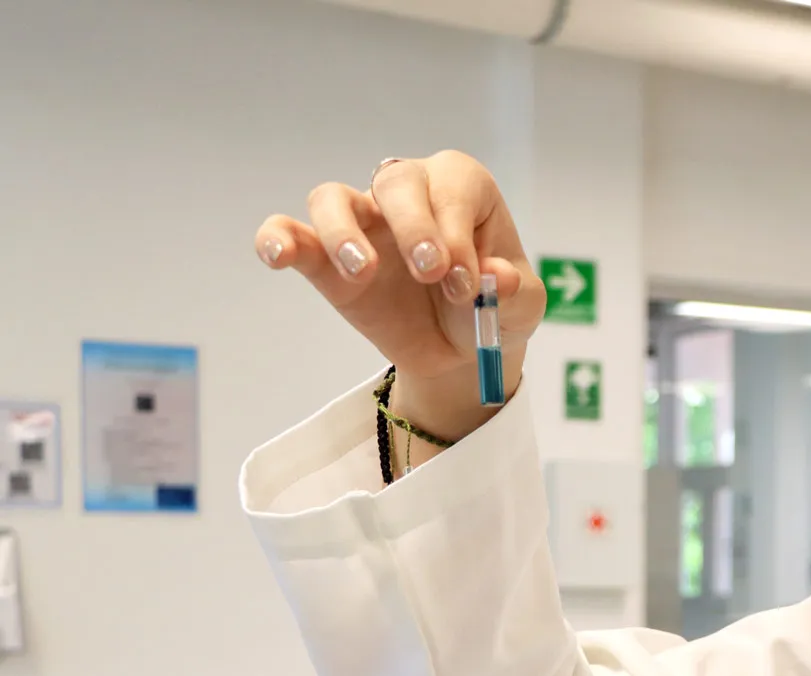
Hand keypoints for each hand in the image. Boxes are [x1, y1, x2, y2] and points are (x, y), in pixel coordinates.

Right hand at [253, 151, 546, 441]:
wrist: (459, 349)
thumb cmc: (493, 307)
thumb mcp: (522, 306)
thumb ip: (515, 290)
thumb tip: (496, 276)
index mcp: (463, 190)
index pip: (453, 184)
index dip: (458, 228)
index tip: (466, 281)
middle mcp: (409, 195)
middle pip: (396, 182)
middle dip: (414, 226)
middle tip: (430, 275)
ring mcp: (363, 223)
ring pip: (332, 197)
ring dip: (343, 230)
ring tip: (363, 271)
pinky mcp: (326, 259)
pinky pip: (289, 232)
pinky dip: (277, 238)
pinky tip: (279, 257)